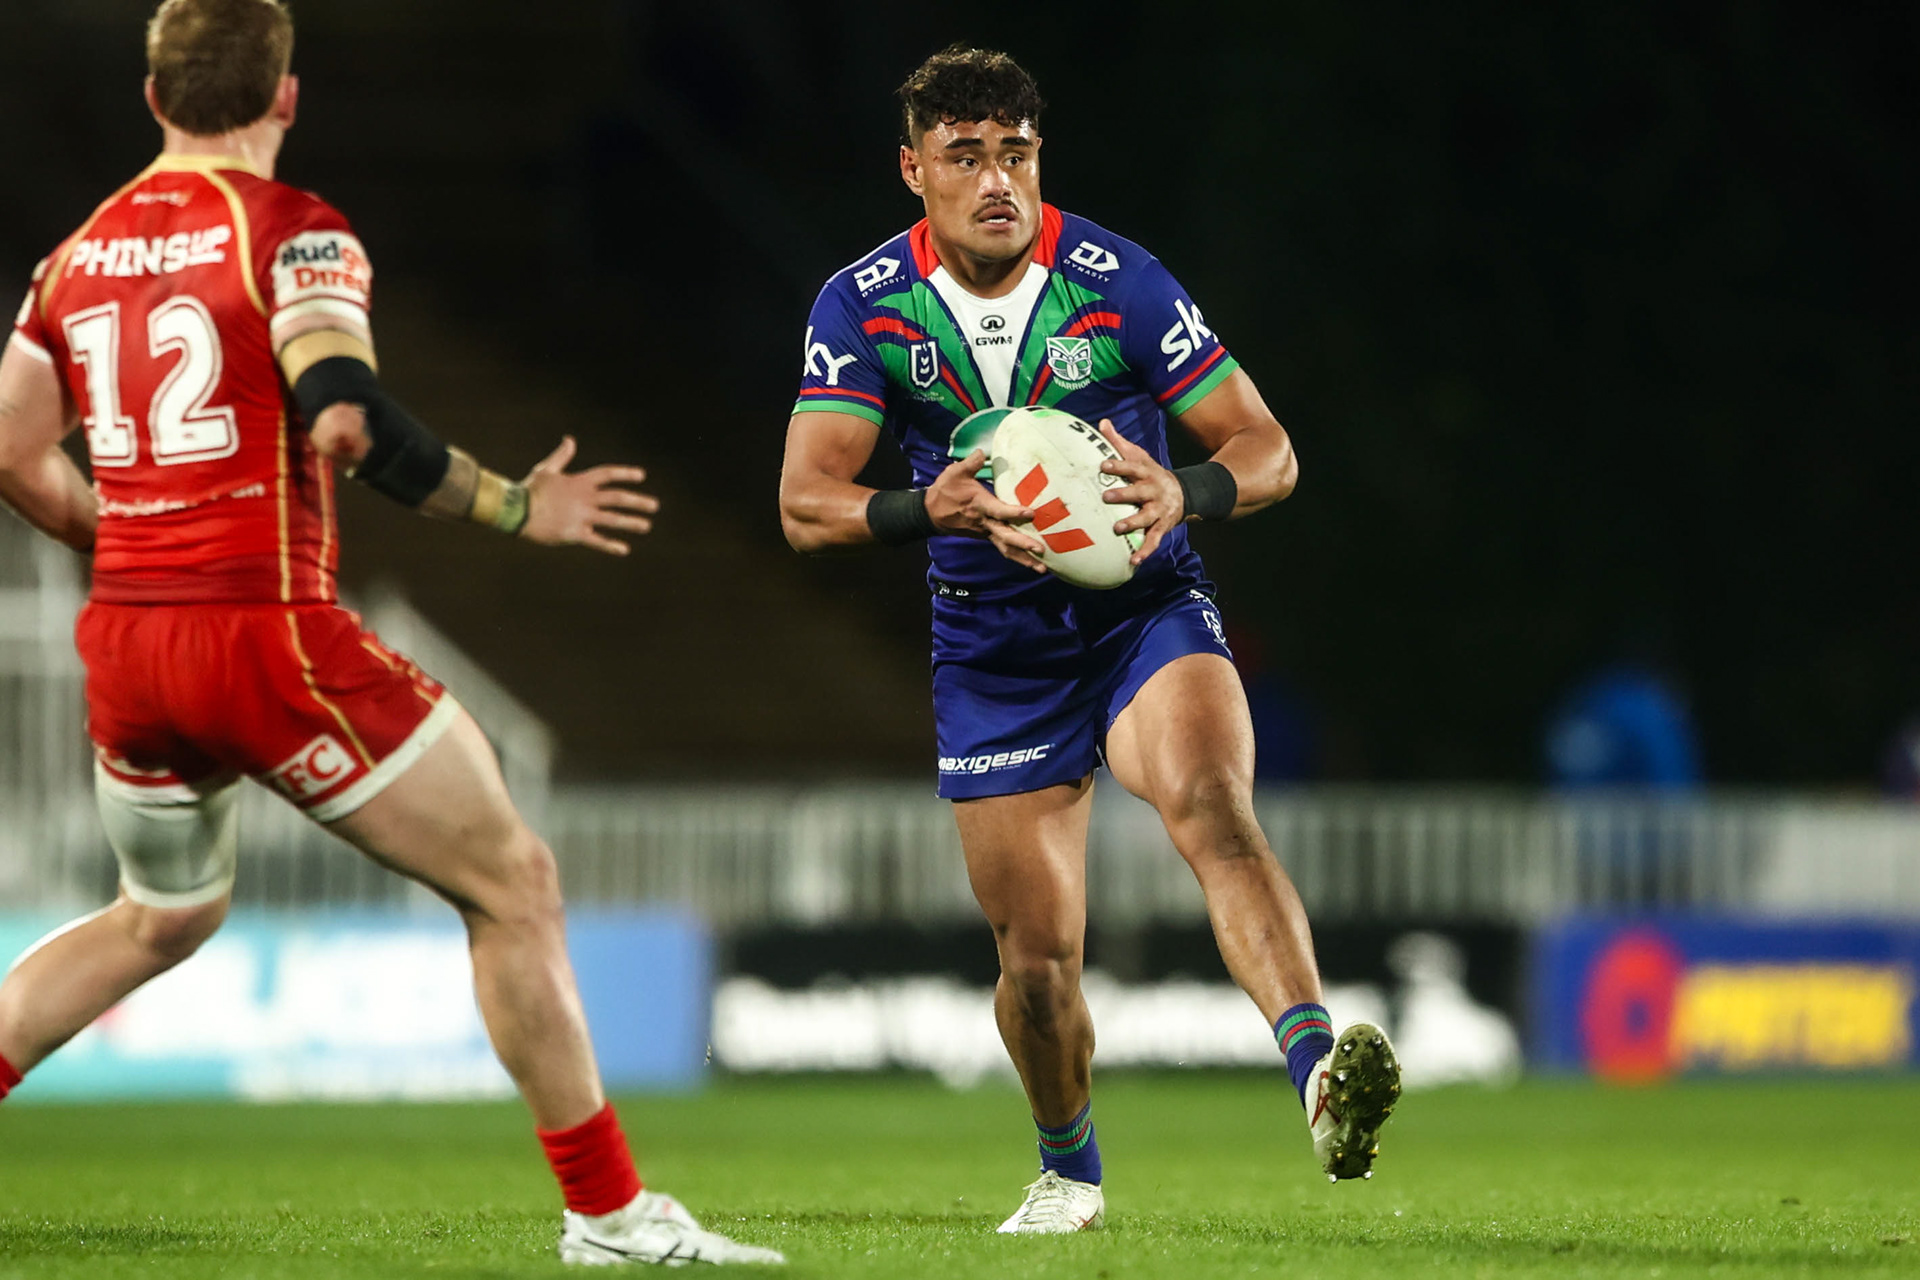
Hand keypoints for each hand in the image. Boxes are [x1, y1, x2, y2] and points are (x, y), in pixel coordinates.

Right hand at [520, 436, 659, 555]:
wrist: (517, 510)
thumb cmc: (530, 489)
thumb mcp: (547, 469)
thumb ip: (562, 456)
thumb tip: (570, 439)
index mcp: (579, 482)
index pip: (608, 474)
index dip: (625, 474)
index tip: (641, 476)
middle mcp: (585, 498)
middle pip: (617, 497)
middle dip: (638, 501)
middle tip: (654, 506)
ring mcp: (582, 516)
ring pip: (612, 519)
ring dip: (631, 522)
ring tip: (646, 525)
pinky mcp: (575, 533)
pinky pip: (597, 540)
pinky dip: (611, 545)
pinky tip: (625, 549)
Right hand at [925, 448, 1047, 573]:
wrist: (930, 513)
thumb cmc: (944, 491)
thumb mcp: (954, 473)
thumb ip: (970, 463)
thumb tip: (982, 452)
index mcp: (979, 505)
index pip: (999, 511)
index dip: (1014, 512)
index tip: (1031, 513)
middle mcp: (984, 522)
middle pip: (1005, 536)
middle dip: (1023, 544)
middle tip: (1040, 550)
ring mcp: (985, 532)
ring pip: (1006, 548)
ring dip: (1024, 559)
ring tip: (1042, 569)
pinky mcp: (986, 536)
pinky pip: (1003, 548)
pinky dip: (1018, 557)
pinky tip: (1033, 563)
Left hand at [1098, 421, 1180, 565]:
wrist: (1185, 493)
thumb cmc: (1151, 474)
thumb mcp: (1140, 457)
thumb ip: (1120, 443)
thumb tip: (1102, 423)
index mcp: (1147, 472)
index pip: (1133, 467)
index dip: (1119, 466)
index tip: (1103, 465)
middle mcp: (1155, 491)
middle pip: (1140, 492)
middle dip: (1124, 494)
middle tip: (1107, 497)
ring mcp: (1159, 510)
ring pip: (1147, 517)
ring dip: (1132, 523)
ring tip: (1117, 528)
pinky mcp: (1162, 527)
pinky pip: (1154, 540)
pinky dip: (1145, 551)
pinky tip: (1134, 562)